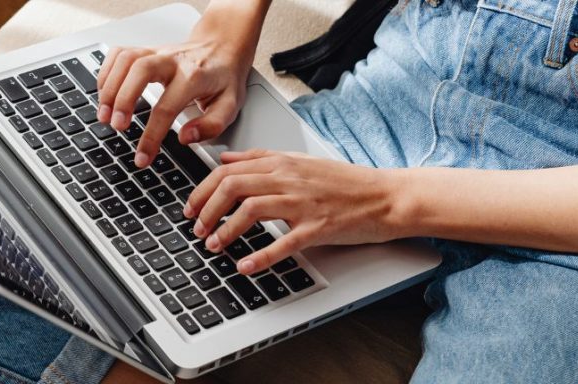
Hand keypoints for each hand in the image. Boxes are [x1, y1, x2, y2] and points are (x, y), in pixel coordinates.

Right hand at [95, 0, 268, 167]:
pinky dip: (106, 72)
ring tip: (104, 114)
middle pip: (139, 70)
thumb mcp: (230, 105)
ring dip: (109, 86)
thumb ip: (211, 125)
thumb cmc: (224, 77)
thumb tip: (185, 138)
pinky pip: (119, 53)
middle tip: (116, 126)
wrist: (223, 46)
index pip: (167, 107)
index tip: (142, 157)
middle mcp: (172, 60)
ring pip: (125, 58)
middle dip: (122, 99)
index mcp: (194, 76)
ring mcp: (156, 51)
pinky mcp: (145, 49)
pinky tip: (104, 93)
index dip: (151, 136)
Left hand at [183, 150, 408, 274]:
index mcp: (282, 162)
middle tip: (196, 228)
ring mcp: (304, 202)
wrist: (386, 196)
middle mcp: (289, 178)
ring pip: (251, 209)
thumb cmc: (345, 183)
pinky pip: (283, 242)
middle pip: (232, 186)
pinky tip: (244, 266)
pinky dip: (260, 256)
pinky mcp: (318, 227)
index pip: (228, 170)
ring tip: (213, 245)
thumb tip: (225, 159)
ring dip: (225, 229)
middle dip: (206, 209)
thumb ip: (260, 159)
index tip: (191, 207)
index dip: (202, 189)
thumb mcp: (299, 161)